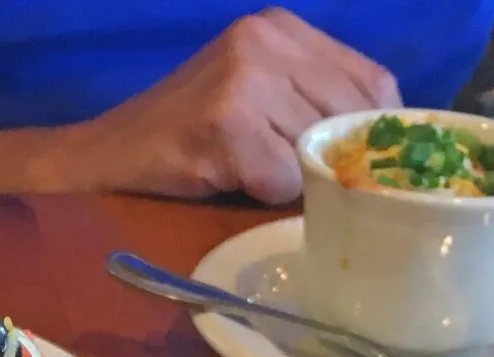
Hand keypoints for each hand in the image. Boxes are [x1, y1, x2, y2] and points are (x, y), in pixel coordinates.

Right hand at [71, 9, 400, 203]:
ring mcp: (245, 76)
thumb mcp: (260, 94)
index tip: (360, 164)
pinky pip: (282, 176)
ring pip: (317, 149)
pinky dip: (266, 193)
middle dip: (335, 159)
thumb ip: (316, 99)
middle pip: (351, 114)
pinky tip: (232, 180)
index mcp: (282, 26)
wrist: (105, 154)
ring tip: (253, 172)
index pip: (373, 80)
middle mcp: (267, 39)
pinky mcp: (228, 119)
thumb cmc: (189, 136)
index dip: (374, 131)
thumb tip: (388, 142)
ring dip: (295, 179)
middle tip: (307, 182)